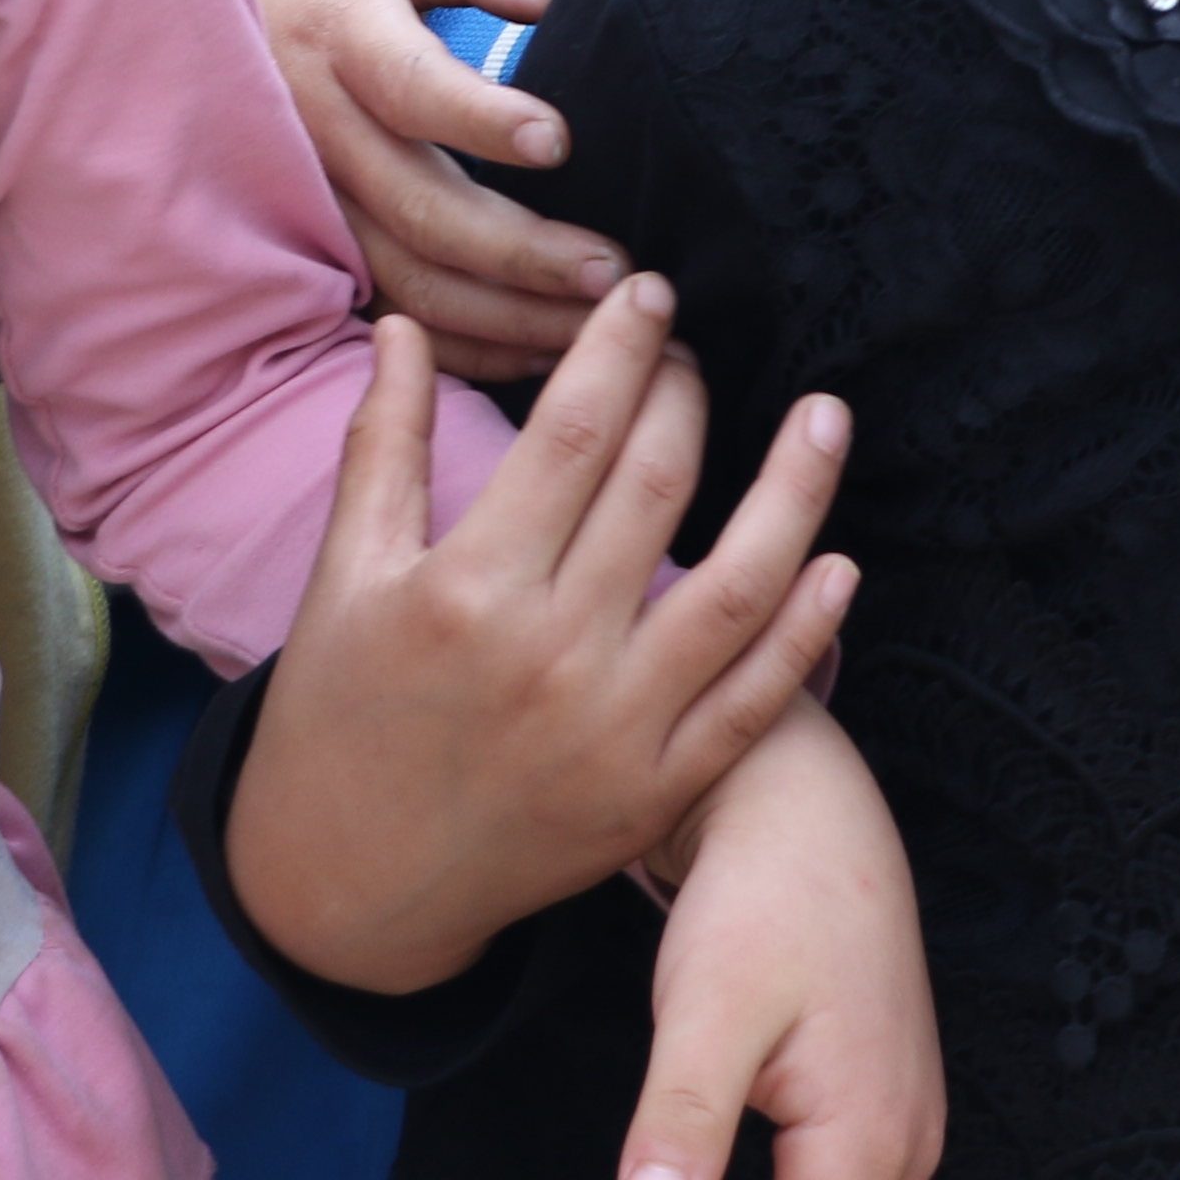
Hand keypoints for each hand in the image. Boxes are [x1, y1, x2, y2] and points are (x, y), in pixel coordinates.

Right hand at [226, 284, 858, 996]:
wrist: (347, 887)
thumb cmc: (339, 715)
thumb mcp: (341, 577)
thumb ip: (382, 445)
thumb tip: (405, 325)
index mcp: (466, 588)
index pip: (572, 434)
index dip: (622, 351)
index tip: (652, 292)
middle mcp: (549, 655)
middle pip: (656, 488)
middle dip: (690, 397)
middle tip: (698, 351)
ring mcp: (613, 731)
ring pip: (734, 590)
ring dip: (795, 496)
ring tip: (827, 418)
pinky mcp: (651, 793)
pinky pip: (751, 702)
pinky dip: (806, 634)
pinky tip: (840, 565)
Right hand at [258, 0, 624, 378]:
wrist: (193, 58)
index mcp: (337, 38)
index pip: (407, 86)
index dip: (479, 119)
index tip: (555, 140)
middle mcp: (315, 135)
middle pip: (419, 209)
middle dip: (520, 250)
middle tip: (612, 269)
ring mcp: (310, 213)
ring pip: (410, 283)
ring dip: (508, 315)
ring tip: (597, 323)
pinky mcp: (316, 264)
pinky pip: (394, 321)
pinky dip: (469, 350)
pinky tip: (541, 350)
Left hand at [626, 705, 942, 1179]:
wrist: (806, 806)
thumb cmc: (758, 893)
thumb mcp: (703, 1012)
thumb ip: (681, 1129)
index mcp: (867, 1140)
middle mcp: (908, 1149)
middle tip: (667, 1175)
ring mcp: (905, 1131)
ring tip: (678, 1171)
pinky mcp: (884, 1110)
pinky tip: (708, 1177)